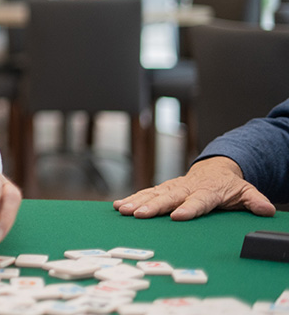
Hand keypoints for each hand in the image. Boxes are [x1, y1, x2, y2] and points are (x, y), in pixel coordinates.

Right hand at [113, 156, 275, 220]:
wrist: (214, 170)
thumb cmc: (229, 185)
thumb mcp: (246, 191)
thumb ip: (255, 200)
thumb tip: (267, 210)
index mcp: (207, 190)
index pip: (198, 200)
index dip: (189, 208)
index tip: (177, 216)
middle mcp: (186, 188)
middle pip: (169, 198)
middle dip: (153, 206)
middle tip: (139, 215)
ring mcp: (172, 187)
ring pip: (153, 194)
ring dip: (137, 202)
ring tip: (123, 210)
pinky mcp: (162, 189)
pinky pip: (145, 193)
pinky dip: (132, 198)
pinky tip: (118, 206)